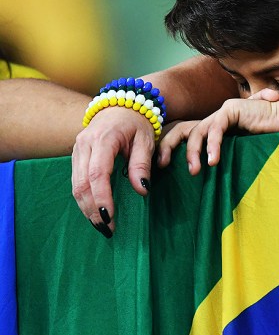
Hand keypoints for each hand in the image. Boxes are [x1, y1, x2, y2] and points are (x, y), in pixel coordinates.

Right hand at [71, 106, 155, 235]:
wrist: (122, 105)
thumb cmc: (138, 124)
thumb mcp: (146, 140)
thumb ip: (142, 164)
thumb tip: (142, 190)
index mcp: (103, 139)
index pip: (98, 174)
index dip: (102, 197)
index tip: (110, 217)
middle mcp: (84, 144)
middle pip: (81, 182)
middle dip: (92, 208)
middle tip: (106, 228)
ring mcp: (77, 150)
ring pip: (75, 184)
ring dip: (86, 207)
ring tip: (101, 225)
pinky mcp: (76, 155)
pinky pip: (76, 180)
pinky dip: (84, 198)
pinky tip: (94, 211)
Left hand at [157, 88, 278, 168]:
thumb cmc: (268, 141)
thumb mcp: (240, 152)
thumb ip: (225, 158)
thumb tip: (208, 177)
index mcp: (214, 128)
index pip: (186, 135)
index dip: (171, 148)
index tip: (164, 167)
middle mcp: (215, 118)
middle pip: (183, 130)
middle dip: (170, 147)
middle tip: (164, 166)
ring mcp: (222, 112)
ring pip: (197, 131)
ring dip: (193, 152)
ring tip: (196, 171)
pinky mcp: (231, 109)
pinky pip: (215, 128)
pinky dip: (212, 145)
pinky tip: (213, 161)